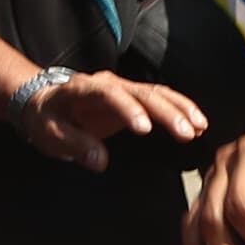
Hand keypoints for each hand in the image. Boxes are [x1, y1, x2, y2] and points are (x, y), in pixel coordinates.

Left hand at [21, 66, 203, 171]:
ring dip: (179, 108)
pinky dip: (179, 107)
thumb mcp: (51, 135)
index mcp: (85, 89)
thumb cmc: (47, 119)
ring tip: (199, 126)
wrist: (45, 102)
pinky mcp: (132, 96)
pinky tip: (197, 122)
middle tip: (187, 132)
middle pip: (142, 92)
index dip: (129, 110)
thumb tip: (100, 161)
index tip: (145, 129)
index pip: (110, 95)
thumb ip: (75, 145)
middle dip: (166, 111)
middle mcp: (108, 83)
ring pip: (156, 92)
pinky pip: (160, 97)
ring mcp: (122, 88)